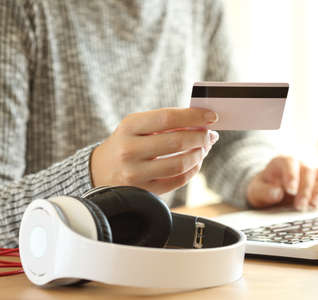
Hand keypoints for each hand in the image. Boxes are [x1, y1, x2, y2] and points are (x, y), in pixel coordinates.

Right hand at [91, 107, 218, 194]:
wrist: (100, 170)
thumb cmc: (126, 143)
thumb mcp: (137, 126)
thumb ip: (167, 122)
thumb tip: (203, 123)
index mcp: (129, 126)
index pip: (167, 118)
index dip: (194, 116)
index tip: (211, 116)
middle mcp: (129, 150)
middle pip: (177, 142)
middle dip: (200, 137)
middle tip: (209, 135)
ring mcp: (134, 173)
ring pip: (179, 164)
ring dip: (198, 155)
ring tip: (203, 149)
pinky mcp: (142, 191)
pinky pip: (177, 181)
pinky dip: (192, 170)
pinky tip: (195, 163)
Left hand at [246, 156, 317, 209]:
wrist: (269, 188)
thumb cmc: (264, 188)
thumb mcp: (256, 190)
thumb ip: (263, 191)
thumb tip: (277, 192)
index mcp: (284, 161)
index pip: (291, 162)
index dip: (291, 175)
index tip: (289, 189)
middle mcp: (302, 163)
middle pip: (309, 170)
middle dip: (306, 189)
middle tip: (300, 205)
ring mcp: (314, 172)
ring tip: (316, 204)